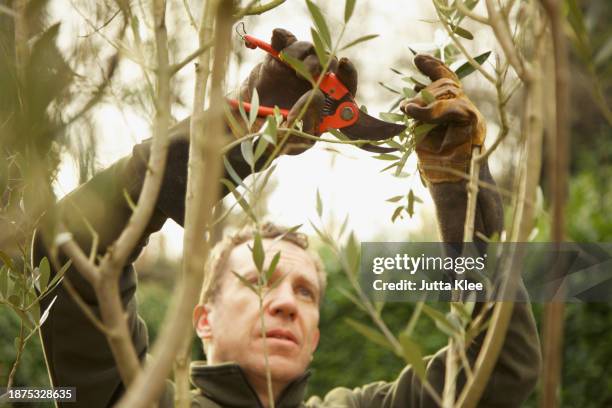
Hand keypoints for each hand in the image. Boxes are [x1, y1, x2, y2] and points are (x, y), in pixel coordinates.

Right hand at [240, 28, 357, 153]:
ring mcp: (296, 68)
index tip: (344, 65)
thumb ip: (306, 125)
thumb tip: (316, 95)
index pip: (346, 86)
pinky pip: (283, 40)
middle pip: (329, 62)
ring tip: (288, 66)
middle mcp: (315, 81)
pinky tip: (276, 38)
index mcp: (325, 103)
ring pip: (308, 49)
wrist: (247, 125)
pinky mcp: (278, 57)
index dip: (348, 74)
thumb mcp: (293, 141)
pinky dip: (281, 36)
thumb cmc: (276, 135)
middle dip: (322, 63)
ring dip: (300, 54)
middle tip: (308, 73)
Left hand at [400, 55, 485, 182]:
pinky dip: (430, 109)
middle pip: (446, 84)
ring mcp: (472, 114)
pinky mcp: (472, 121)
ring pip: (448, 92)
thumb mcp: (422, 134)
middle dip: (424, 91)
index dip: (433, 66)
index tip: (417, 58)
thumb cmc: (438, 165)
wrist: (454, 186)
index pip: (446, 80)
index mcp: (454, 111)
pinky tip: (412, 111)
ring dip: (424, 101)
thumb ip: (420, 116)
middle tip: (407, 108)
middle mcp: (466, 109)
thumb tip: (408, 102)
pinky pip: (452, 106)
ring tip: (408, 111)